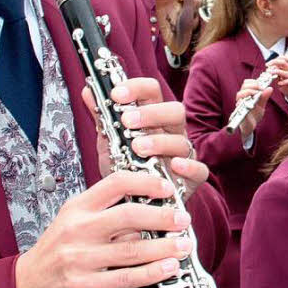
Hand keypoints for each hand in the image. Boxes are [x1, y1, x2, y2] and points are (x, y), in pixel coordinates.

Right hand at [15, 170, 194, 287]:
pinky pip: (127, 278)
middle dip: (163, 216)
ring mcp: (80, 258)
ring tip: (184, 245)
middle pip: (129, 216)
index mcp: (78, 207)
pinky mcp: (85, 286)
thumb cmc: (57, 251)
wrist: (25, 287)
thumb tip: (151, 203)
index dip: (146, 182)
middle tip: (183, 219)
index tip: (167, 187)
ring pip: (132, 249)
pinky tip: (169, 268)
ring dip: (165, 247)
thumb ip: (106, 210)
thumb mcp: (74, 220)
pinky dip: (152, 273)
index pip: (116, 183)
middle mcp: (78, 229)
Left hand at [82, 77, 207, 195]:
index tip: (116, 95)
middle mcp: (171, 132)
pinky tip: (175, 165)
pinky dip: (189, 166)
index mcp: (153, 117)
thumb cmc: (127, 165)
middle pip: (175, 110)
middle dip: (151, 114)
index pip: (152, 91)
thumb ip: (102, 116)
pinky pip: (199, 169)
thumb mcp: (110, 140)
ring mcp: (183, 154)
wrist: (132, 199)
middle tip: (127, 121)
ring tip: (138, 148)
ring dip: (160, 142)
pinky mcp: (192, 178)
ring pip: (182, 141)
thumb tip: (88, 91)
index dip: (136, 88)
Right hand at [235, 78, 271, 139]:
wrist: (250, 127)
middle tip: (261, 88)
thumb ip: (264, 97)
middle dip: (253, 85)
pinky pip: (239, 105)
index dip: (255, 81)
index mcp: (247, 95)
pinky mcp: (239, 111)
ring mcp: (239, 104)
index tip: (263, 85)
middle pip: (244, 86)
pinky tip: (252, 102)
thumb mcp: (261, 105)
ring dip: (249, 91)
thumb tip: (270, 88)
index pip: (247, 83)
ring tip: (257, 93)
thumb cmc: (254, 116)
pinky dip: (245, 101)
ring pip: (240, 94)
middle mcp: (242, 98)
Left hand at [266, 57, 287, 102]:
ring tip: (271, 73)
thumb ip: (276, 75)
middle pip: (284, 62)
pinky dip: (285, 82)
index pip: (283, 59)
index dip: (275, 59)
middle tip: (267, 66)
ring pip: (287, 72)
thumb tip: (269, 70)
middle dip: (274, 62)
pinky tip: (279, 83)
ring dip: (278, 71)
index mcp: (286, 69)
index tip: (267, 64)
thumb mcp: (280, 79)